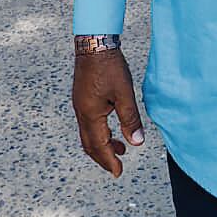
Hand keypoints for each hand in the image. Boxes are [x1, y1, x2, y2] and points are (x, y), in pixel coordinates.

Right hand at [71, 50, 144, 176]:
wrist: (94, 43)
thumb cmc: (109, 66)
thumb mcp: (124, 94)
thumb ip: (130, 119)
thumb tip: (136, 142)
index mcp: (91, 115)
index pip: (99, 146)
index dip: (109, 161)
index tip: (118, 172)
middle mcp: (81, 112)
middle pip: (89, 144)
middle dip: (103, 157)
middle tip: (116, 166)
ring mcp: (80, 105)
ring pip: (88, 134)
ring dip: (102, 144)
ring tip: (119, 148)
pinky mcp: (82, 97)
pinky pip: (88, 122)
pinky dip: (99, 132)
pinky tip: (110, 127)